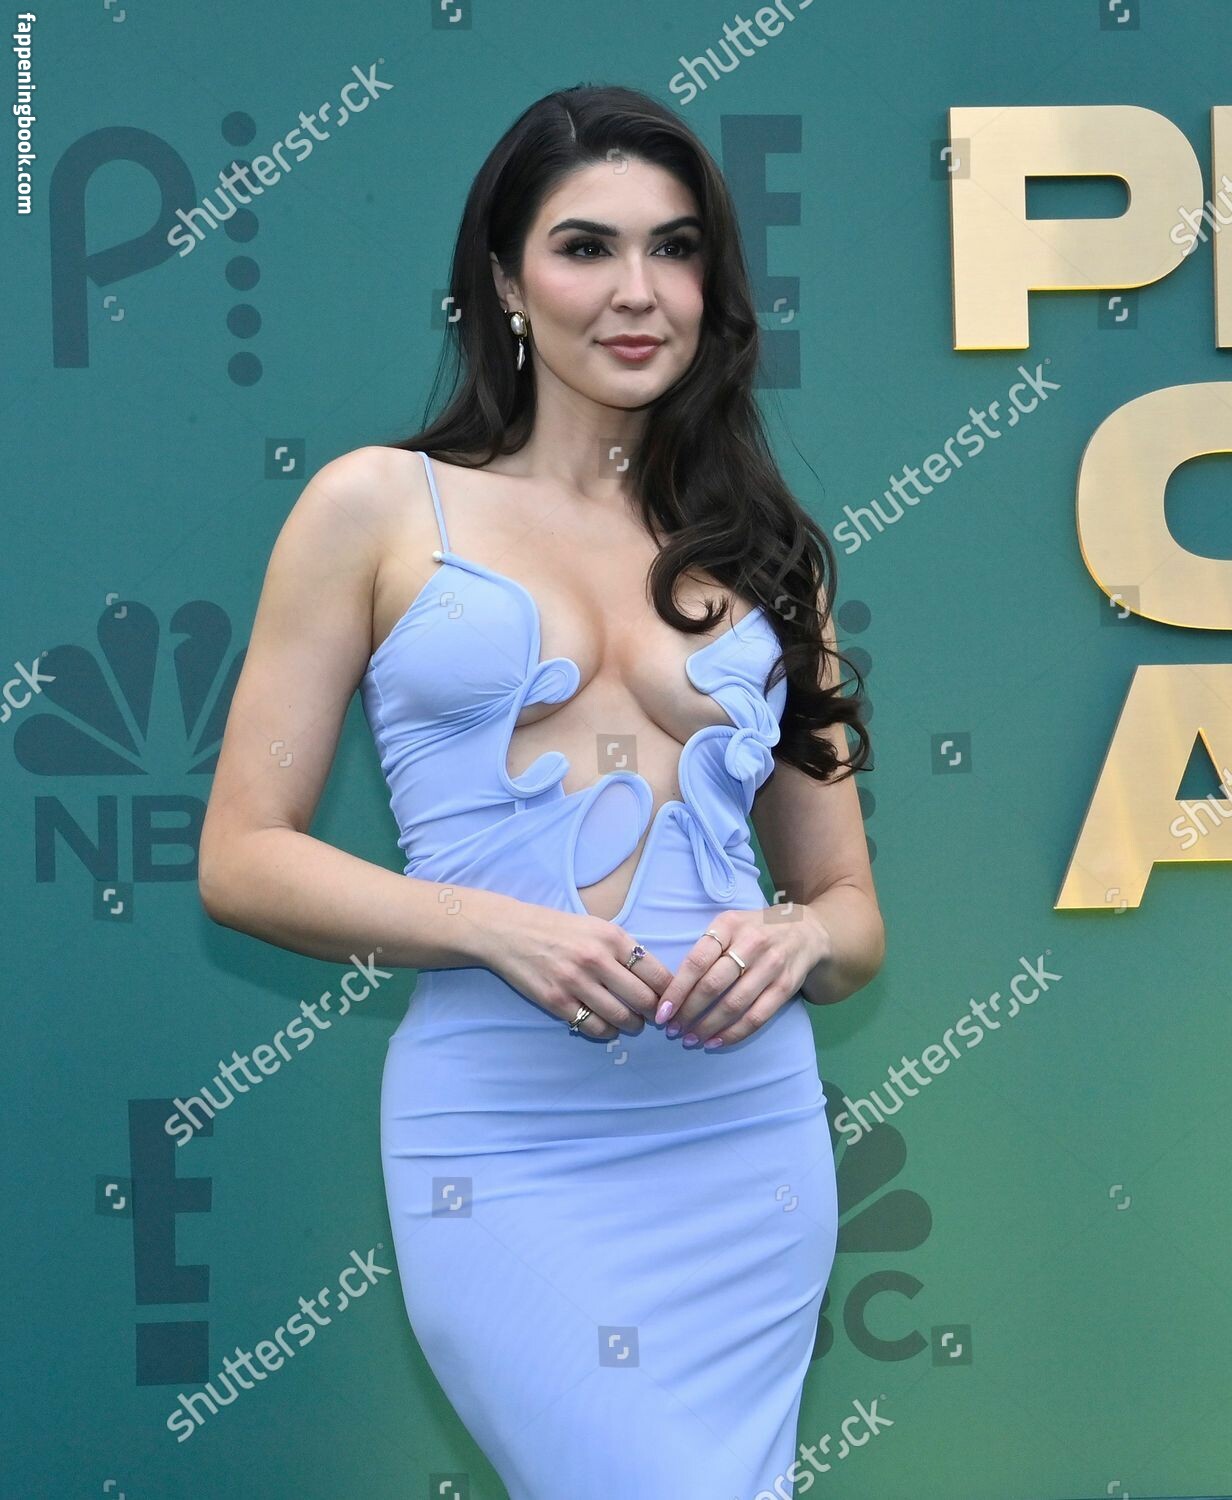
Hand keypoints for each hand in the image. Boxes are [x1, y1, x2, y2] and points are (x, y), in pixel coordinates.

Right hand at [485, 902, 673, 1040]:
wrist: (510, 932)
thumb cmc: (559, 929)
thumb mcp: (598, 927)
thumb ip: (625, 950)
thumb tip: (657, 980)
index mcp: (613, 938)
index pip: (657, 974)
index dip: (670, 993)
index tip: (671, 1001)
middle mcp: (597, 960)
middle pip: (644, 1000)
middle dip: (654, 1014)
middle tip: (654, 1017)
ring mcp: (576, 983)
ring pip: (621, 1018)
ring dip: (632, 1026)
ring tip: (632, 1023)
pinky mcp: (558, 1002)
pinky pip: (594, 1027)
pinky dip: (607, 1032)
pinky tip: (608, 1026)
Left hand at [653, 905, 830, 1048]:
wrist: (807, 931)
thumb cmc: (755, 931)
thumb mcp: (730, 925)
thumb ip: (706, 948)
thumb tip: (671, 988)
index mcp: (729, 924)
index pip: (696, 961)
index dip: (677, 990)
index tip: (662, 1012)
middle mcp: (751, 942)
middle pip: (713, 984)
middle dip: (688, 1012)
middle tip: (672, 1030)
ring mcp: (772, 964)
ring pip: (734, 1004)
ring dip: (708, 1027)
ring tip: (691, 1039)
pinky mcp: (786, 985)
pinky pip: (757, 1016)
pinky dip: (734, 1033)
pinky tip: (716, 1042)